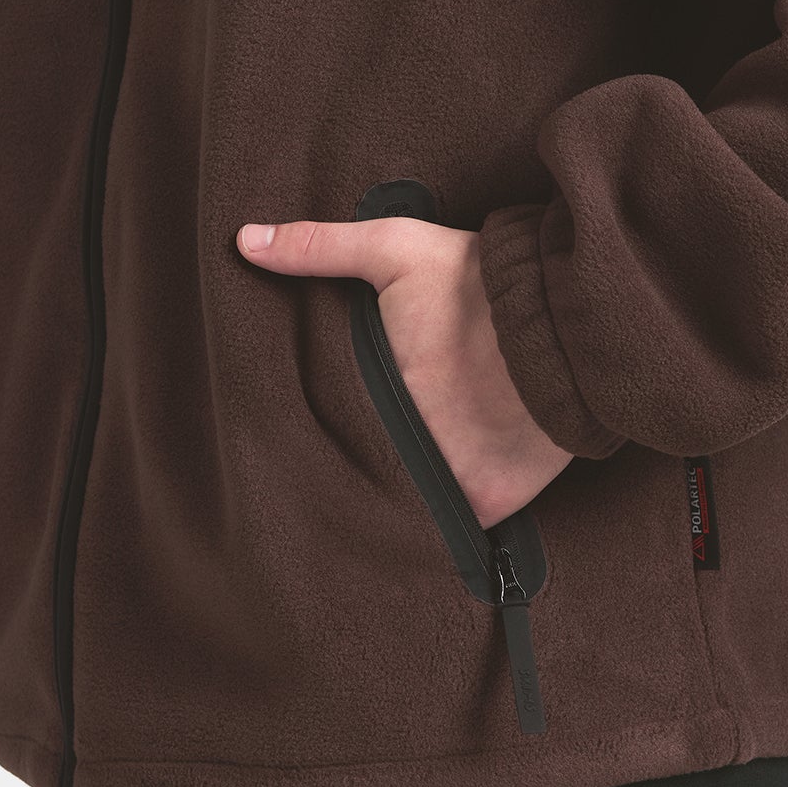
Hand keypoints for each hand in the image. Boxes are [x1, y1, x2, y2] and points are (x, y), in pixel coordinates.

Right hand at [237, 216, 573, 527]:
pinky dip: (390, 544)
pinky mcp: (461, 508)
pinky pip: (417, 539)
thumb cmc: (474, 290)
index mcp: (377, 367)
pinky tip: (347, 549)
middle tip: (247, 475)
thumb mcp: (395, 252)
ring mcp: (428, 466)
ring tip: (278, 526)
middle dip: (301, 465)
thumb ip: (324, 247)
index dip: (276, 405)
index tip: (234, 411)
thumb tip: (245, 237)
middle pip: (334, 452)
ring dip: (339, 510)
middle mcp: (398, 418)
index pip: (314, 394)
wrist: (553, 344)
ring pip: (368, 498)